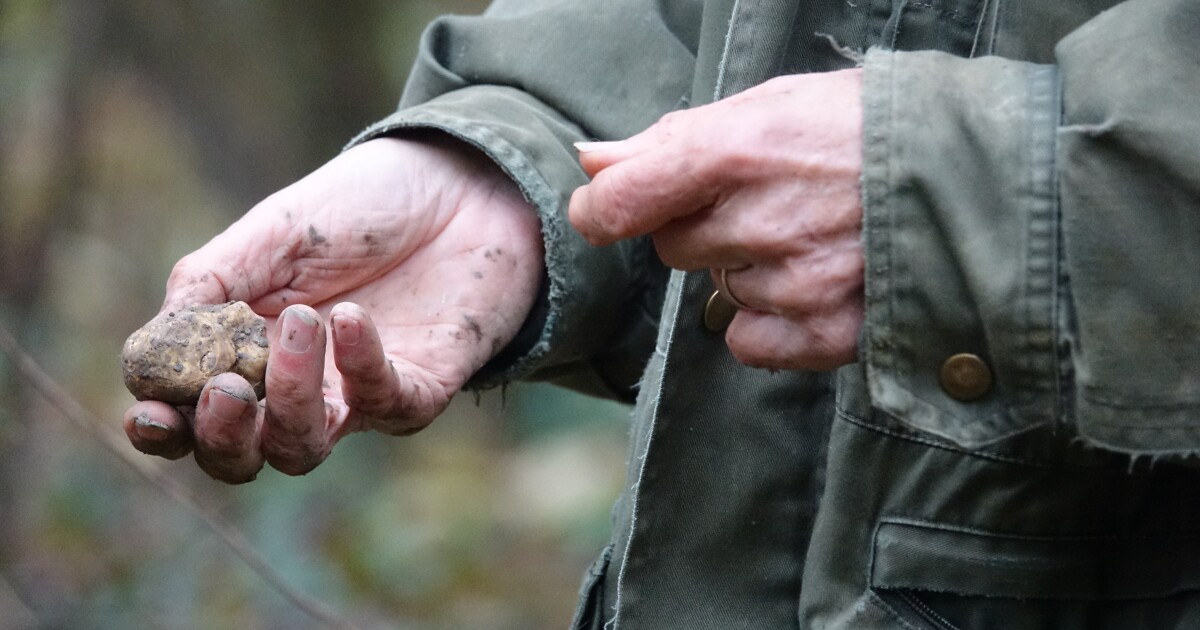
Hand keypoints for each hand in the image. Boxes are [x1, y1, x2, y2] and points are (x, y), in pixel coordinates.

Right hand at [122, 136, 542, 481]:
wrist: (459, 184)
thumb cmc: (359, 208)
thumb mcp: (271, 233)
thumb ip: (210, 284)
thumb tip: (147, 349)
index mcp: (244, 350)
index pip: (190, 416)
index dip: (163, 429)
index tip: (147, 415)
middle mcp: (296, 387)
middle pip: (242, 455)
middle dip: (223, 438)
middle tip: (226, 389)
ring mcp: (356, 395)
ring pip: (304, 448)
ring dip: (290, 399)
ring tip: (301, 322)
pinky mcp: (419, 389)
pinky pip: (383, 405)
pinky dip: (361, 367)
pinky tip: (352, 318)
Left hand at [568, 69, 863, 370]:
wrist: (978, 171)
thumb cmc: (865, 127)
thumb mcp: (771, 105)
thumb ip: (672, 138)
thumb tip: (593, 161)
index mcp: (738, 151)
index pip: (623, 201)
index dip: (603, 209)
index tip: (609, 209)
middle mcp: (763, 221)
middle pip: (674, 247)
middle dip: (703, 226)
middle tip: (765, 200)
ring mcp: (798, 282)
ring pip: (720, 291)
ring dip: (748, 268)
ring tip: (810, 232)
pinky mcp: (830, 331)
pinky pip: (751, 343)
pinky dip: (770, 321)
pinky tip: (813, 283)